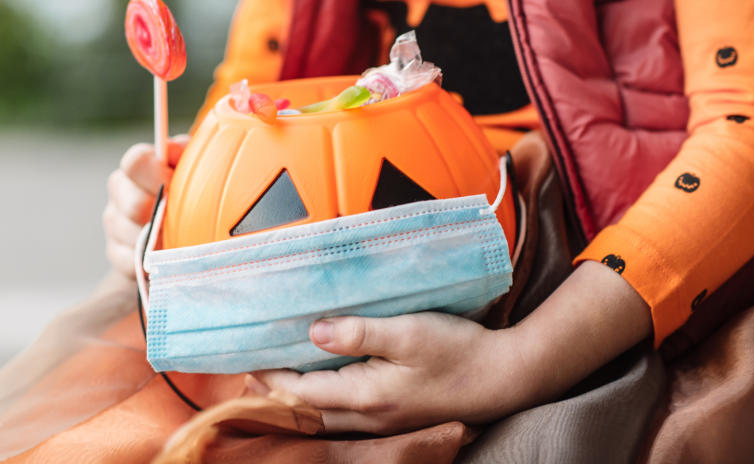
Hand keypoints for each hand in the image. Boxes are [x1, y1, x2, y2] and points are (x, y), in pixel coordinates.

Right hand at [103, 135, 187, 276]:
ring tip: (180, 239)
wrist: (180, 231)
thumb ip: (184, 153)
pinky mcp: (115, 253)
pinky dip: (153, 262)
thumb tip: (173, 149)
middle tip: (184, 218)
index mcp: (136, 168)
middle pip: (135, 204)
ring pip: (135, 236)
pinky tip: (167, 257)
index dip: (157, 173)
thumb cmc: (188, 191)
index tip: (176, 183)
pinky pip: (132, 261)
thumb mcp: (190, 167)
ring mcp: (114, 224)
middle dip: (162, 213)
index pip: (136, 162)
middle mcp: (120, 193)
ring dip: (161, 240)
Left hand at [254, 312, 529, 434]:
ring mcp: (384, 421)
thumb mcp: (409, 333)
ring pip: (326, 417)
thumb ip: (359, 333)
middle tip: (250, 372)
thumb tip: (314, 332)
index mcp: (366, 396)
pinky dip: (323, 402)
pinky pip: (346, 416)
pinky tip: (323, 384)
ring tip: (277, 379)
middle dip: (276, 393)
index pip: (301, 392)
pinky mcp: (396, 416)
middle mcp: (370, 417)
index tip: (246, 359)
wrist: (507, 376)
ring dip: (298, 399)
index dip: (270, 377)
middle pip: (308, 411)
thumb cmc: (460, 352)